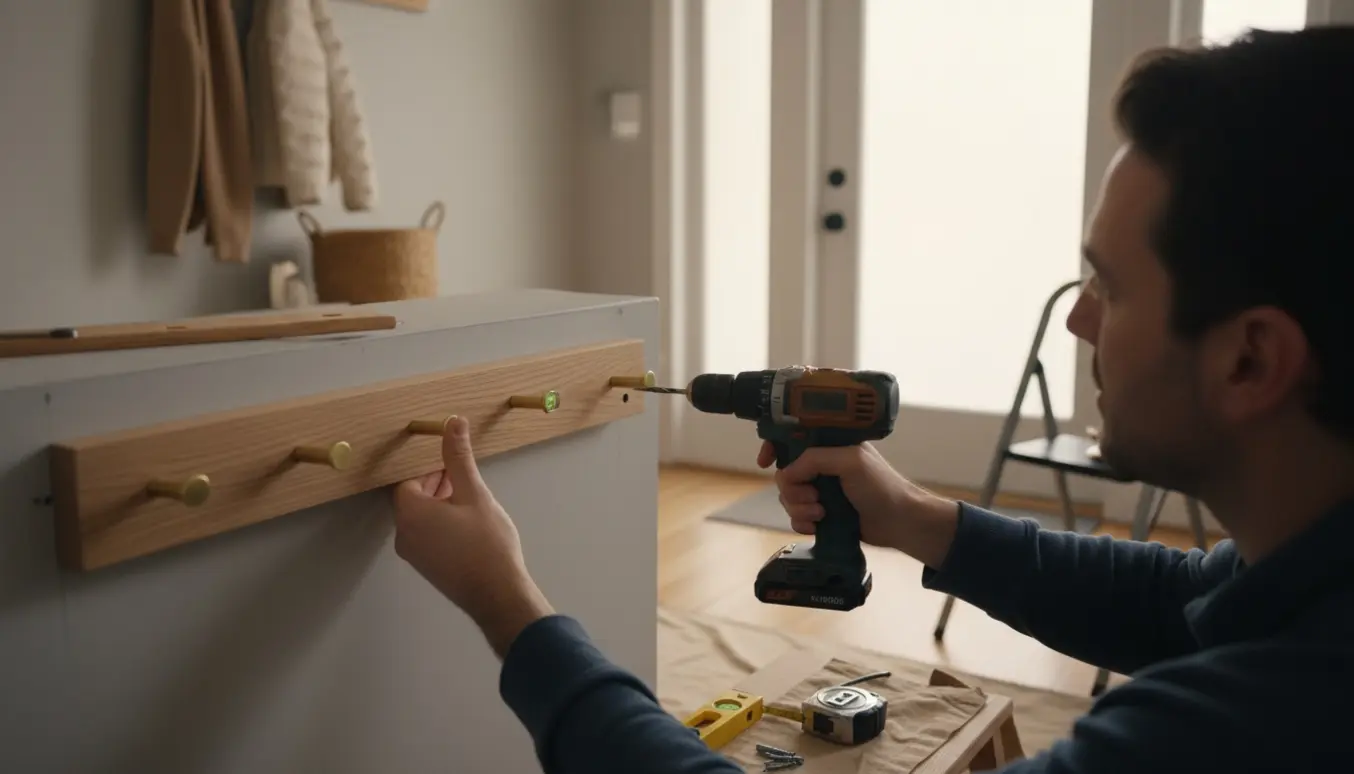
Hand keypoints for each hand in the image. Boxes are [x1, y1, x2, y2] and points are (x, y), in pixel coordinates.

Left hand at [392, 415, 553, 656]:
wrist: (499, 596)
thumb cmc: (487, 543)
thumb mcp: (475, 493)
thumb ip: (459, 458)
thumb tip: (452, 422)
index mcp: (410, 514)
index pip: (409, 480)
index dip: (431, 469)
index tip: (454, 465)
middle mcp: (404, 535)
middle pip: (413, 498)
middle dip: (437, 484)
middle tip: (465, 479)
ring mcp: (414, 556)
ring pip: (422, 518)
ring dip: (442, 504)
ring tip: (472, 501)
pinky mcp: (428, 568)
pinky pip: (428, 535)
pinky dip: (443, 523)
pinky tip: (470, 524)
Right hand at [756, 441, 960, 568]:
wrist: (900, 522)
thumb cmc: (880, 486)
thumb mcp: (849, 461)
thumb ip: (814, 459)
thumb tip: (786, 474)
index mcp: (830, 446)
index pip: (793, 440)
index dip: (774, 448)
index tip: (765, 462)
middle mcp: (823, 467)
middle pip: (785, 474)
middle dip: (793, 489)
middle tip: (813, 497)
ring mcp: (822, 491)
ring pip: (789, 497)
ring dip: (799, 508)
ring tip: (821, 514)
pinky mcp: (822, 515)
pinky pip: (797, 517)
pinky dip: (801, 523)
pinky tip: (816, 527)